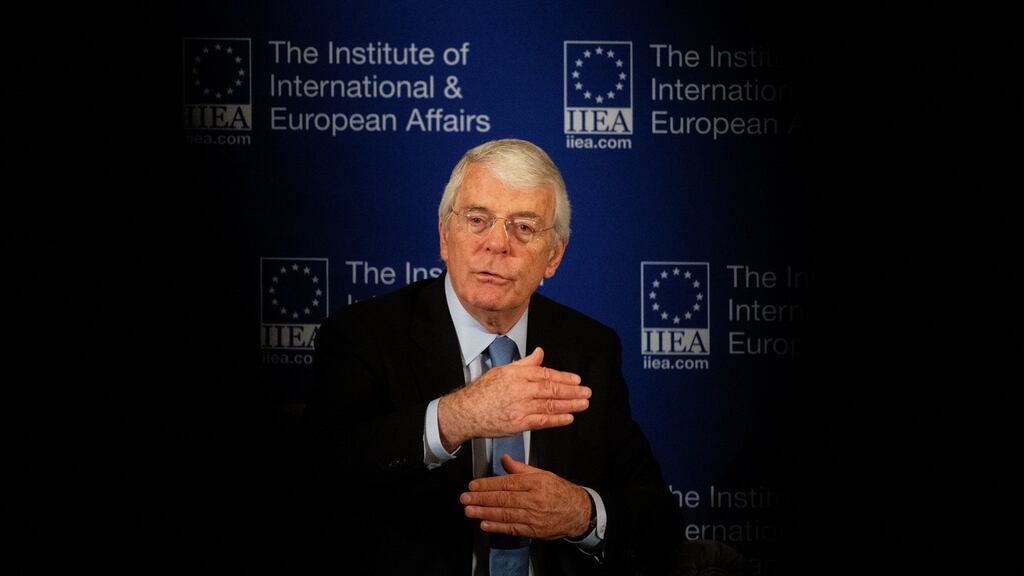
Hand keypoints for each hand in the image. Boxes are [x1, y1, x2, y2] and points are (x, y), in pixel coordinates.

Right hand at [438, 347, 589, 450]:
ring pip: (550, 405)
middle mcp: (520, 390)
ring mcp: (520, 407)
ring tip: (583, 404)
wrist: (466, 412)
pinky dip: (557, 420)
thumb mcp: (502, 370)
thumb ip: (524, 363)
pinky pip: (542, 421)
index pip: (546, 374)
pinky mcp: (518, 423)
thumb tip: (539, 353)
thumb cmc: (482, 392)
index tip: (576, 380)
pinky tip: (568, 418)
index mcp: (517, 375)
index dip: (564, 377)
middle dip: (572, 391)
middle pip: (551, 389)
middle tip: (586, 392)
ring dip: (570, 405)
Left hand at [461, 455, 593, 539]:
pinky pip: (512, 528)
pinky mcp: (534, 530)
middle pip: (503, 499)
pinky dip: (497, 527)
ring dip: (484, 512)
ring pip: (505, 514)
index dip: (487, 485)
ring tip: (470, 510)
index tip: (473, 485)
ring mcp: (534, 516)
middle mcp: (534, 499)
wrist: (577, 511)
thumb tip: (504, 459)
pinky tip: (485, 523)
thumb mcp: (543, 474)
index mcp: (535, 483)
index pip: (506, 483)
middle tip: (465, 498)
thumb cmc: (560, 492)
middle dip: (481, 498)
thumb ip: (521, 468)